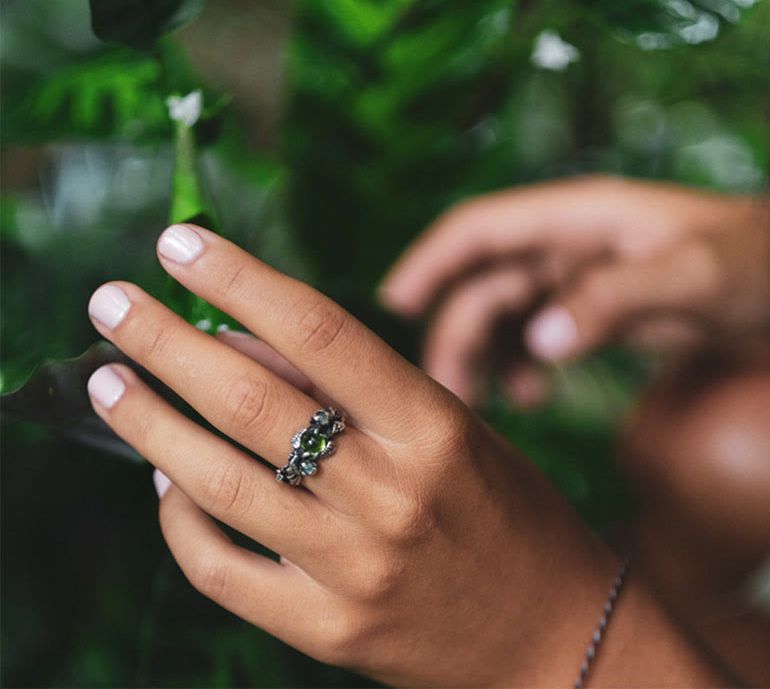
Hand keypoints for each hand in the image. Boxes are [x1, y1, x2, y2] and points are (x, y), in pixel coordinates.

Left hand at [85, 224, 621, 686]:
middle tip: (111, 301)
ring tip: (106, 380)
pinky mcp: (325, 629)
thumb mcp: (452, 429)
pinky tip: (160, 481)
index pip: (319, 331)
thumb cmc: (508, 514)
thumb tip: (248, 346)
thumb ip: (357, 391)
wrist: (551, 636)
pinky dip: (177, 521)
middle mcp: (389, 494)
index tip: (181, 245)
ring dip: (149, 422)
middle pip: (250, 401)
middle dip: (165, 342)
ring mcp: (352, 568)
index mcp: (432, 428)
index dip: (241, 279)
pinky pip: (222, 572)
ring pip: (218, 483)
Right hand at [379, 176, 769, 408]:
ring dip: (484, 358)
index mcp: (578, 218)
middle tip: (448, 396)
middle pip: (484, 285)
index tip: (393, 303)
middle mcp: (565, 245)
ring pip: (503, 316)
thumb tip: (539, 341)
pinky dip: (522, 367)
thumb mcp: (694, 277)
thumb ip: (614, 301)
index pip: (481, 229)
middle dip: (457, 336)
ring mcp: (576, 278)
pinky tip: (534, 397)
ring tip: (485, 406)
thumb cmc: (761, 263)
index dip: (430, 260)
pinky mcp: (590, 310)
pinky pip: (535, 337)